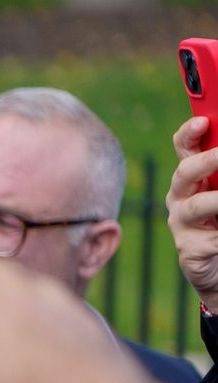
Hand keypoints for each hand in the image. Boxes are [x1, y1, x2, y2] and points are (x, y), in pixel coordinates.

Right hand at [168, 116, 217, 310]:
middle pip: (184, 172)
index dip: (189, 133)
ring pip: (196, 206)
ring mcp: (181, 224)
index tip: (203, 121)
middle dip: (206, 160)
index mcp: (192, 177)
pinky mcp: (190, 249)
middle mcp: (181, 197)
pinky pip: (213, 237)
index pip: (184, 147)